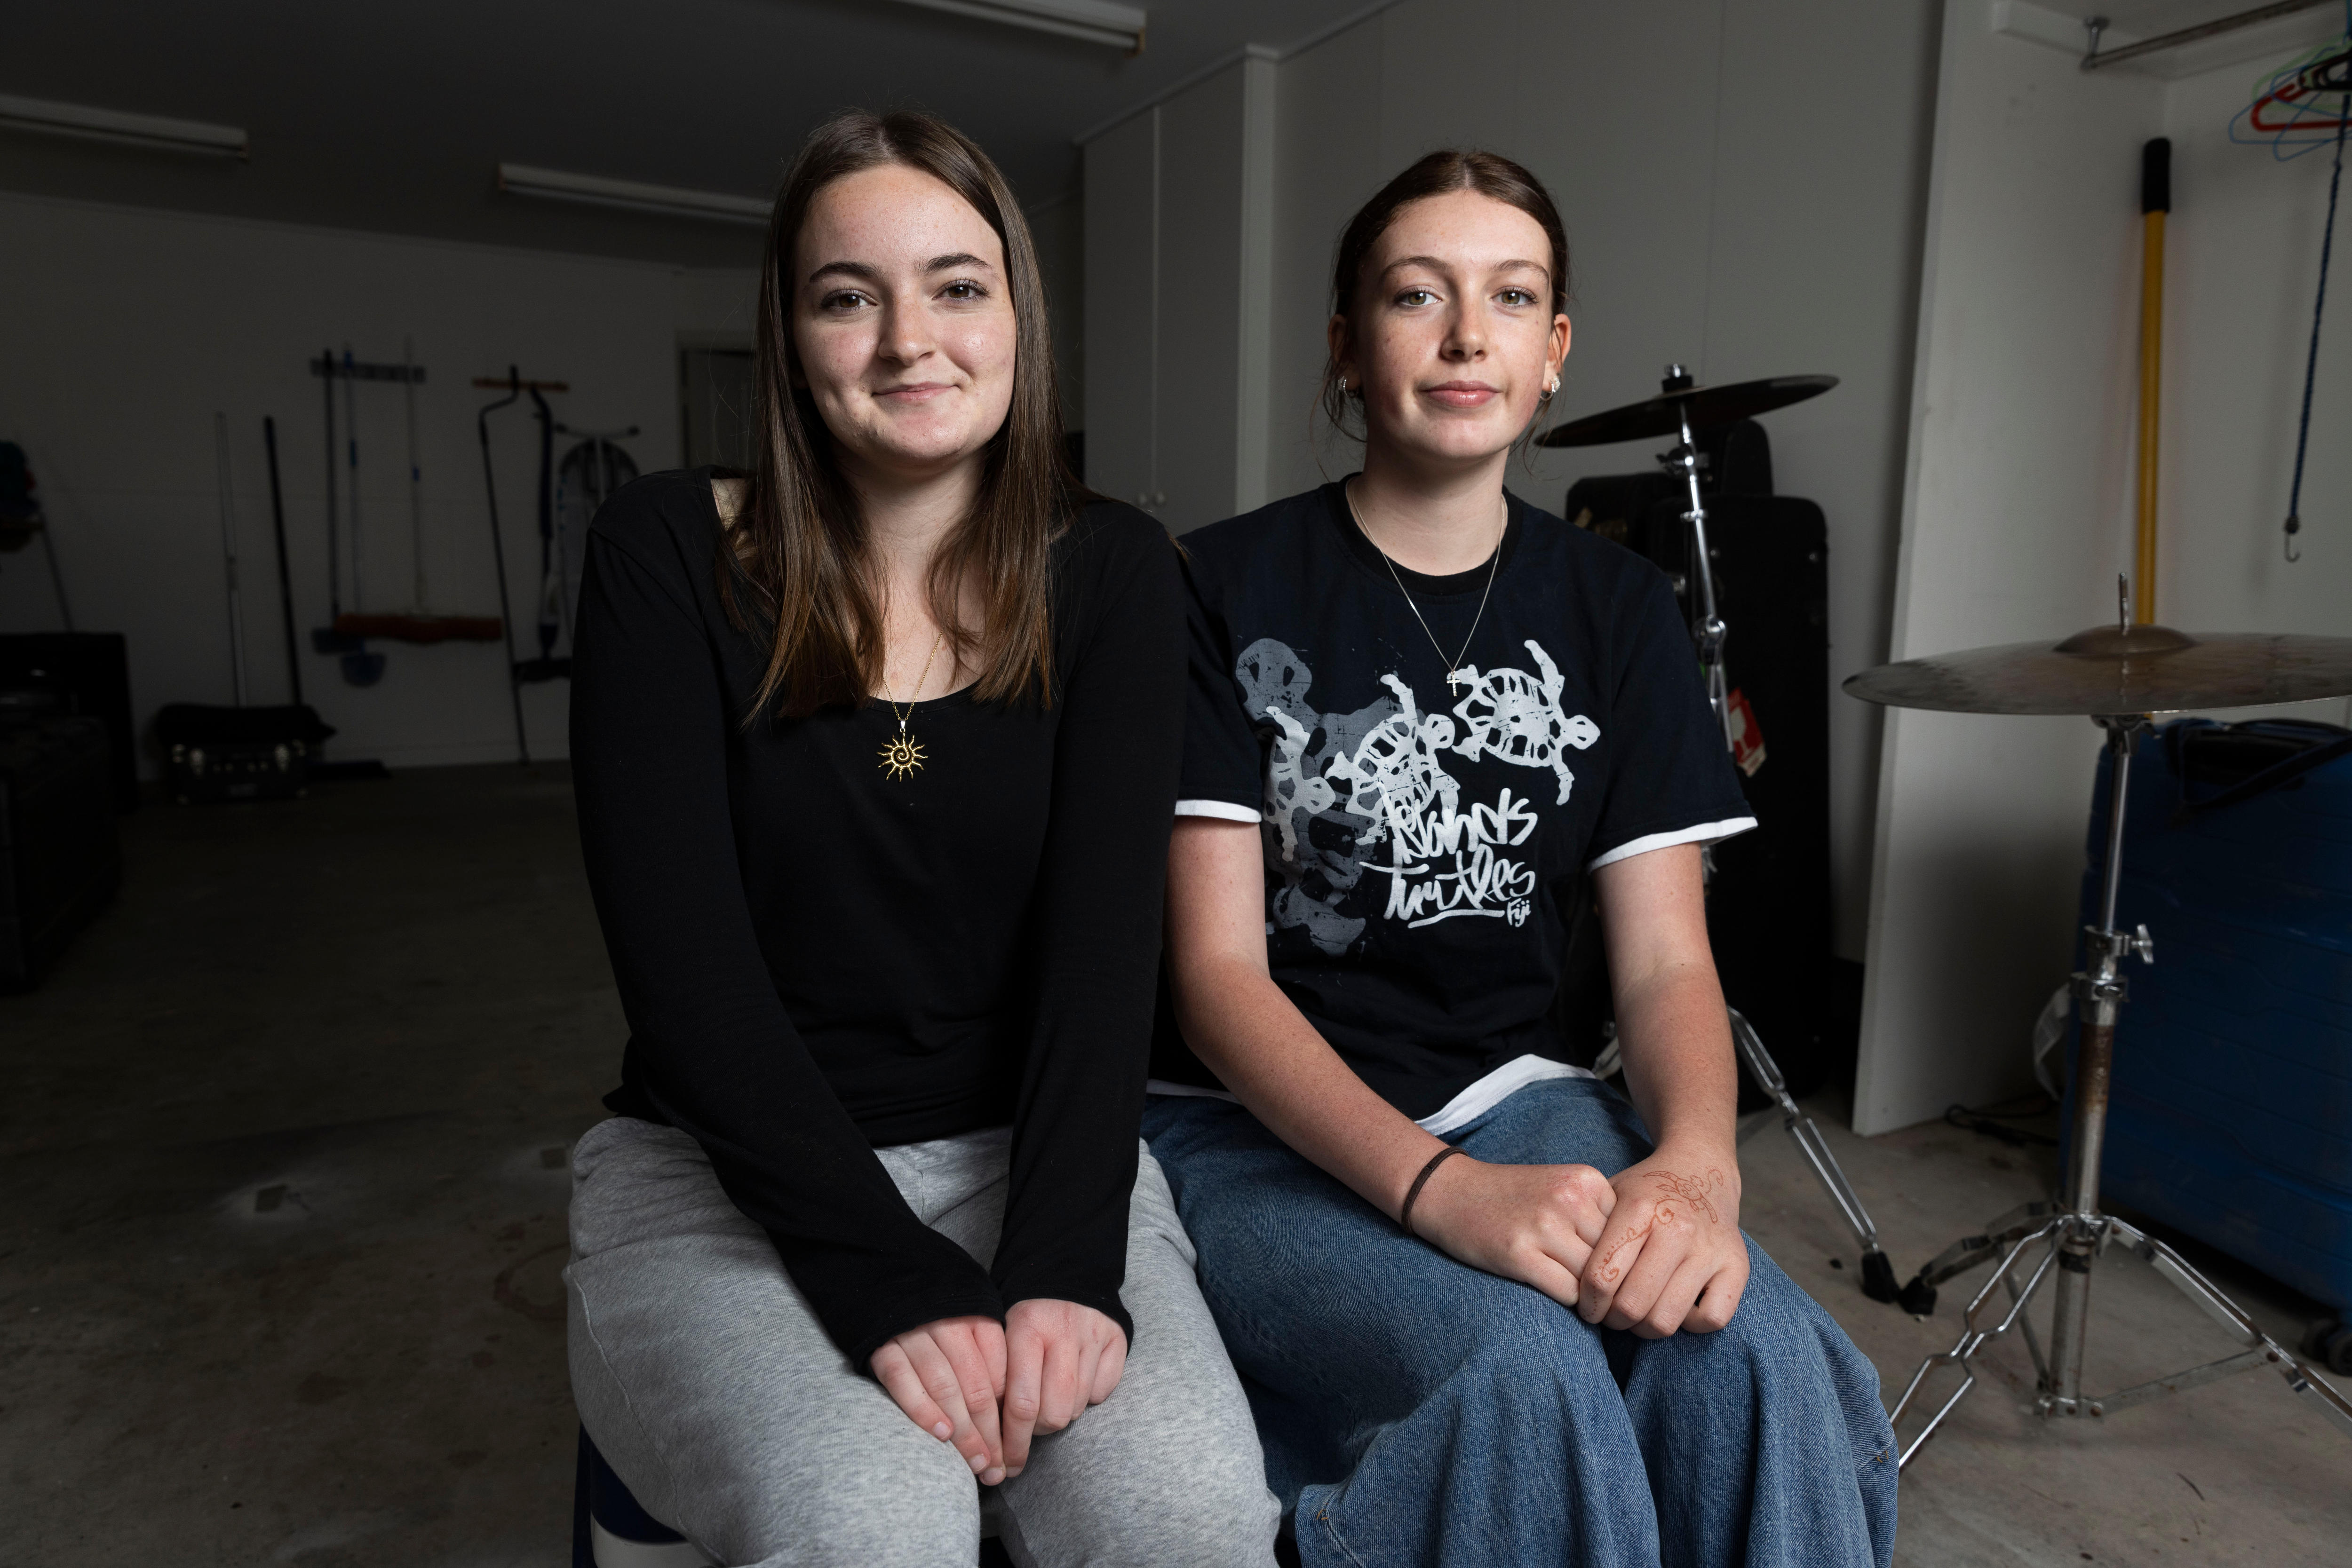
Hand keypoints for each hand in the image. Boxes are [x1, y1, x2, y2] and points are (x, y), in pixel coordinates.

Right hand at [870, 1315, 1008, 1482]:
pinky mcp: (884, 1350)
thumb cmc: (940, 1324)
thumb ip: (991, 1364)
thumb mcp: (973, 1330)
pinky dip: (923, 1410)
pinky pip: (904, 1383)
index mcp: (978, 1321)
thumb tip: (1008, 1417)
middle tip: (996, 1467)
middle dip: (990, 1433)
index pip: (1001, 1375)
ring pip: (945, 1389)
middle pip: (977, 1387)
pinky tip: (941, 1434)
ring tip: (976, 1462)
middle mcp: (949, 1326)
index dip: (1008, 1417)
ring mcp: (914, 1337)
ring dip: (963, 1431)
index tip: (1013, 1448)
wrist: (888, 1291)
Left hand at [1000, 1299, 1127, 1477]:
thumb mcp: (1000, 1333)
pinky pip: (1102, 1392)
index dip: (1012, 1443)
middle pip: (1053, 1414)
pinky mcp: (1118, 1340)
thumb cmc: (1025, 1314)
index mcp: (1027, 1328)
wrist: (1066, 1270)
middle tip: (1028, 1425)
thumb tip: (989, 1439)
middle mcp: (1063, 1331)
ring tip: (1049, 1397)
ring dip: (1060, 1413)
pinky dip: (1088, 1396)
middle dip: (1037, 1432)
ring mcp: (1094, 1336)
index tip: (1005, 1465)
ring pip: (1077, 1407)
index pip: (1021, 1404)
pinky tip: (1075, 1379)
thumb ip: (995, 1377)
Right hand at [1405, 1155, 1617, 1308]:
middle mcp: (1569, 1198)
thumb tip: (1644, 1264)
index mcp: (1586, 1179)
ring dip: (1592, 1296)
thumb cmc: (1513, 1197)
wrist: (1451, 1192)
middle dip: (1612, 1280)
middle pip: (1616, 1257)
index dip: (1624, 1256)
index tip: (1611, 1266)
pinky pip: (1568, 1293)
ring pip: (1595, 1279)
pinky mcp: (1519, 1253)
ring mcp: (1543, 1225)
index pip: (1631, 1233)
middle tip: (1603, 1293)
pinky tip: (1556, 1292)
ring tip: (1582, 1296)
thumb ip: (1600, 1215)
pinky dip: (1570, 1302)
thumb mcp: (1563, 1188)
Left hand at [1577, 1147, 1746, 1336]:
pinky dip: (1690, 1324)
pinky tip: (1676, 1307)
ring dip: (1644, 1328)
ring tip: (1636, 1316)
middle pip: (1632, 1306)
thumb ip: (1590, 1236)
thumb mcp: (1610, 1198)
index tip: (1587, 1306)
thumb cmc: (1646, 1193)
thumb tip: (1569, 1284)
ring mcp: (1710, 1250)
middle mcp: (1678, 1229)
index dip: (1587, 1303)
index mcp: (1640, 1209)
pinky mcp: (1737, 1267)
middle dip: (1613, 1320)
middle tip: (1609, 1315)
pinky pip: (1711, 1319)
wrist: (1700, 1171)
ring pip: (1667, 1319)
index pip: (1601, 1278)